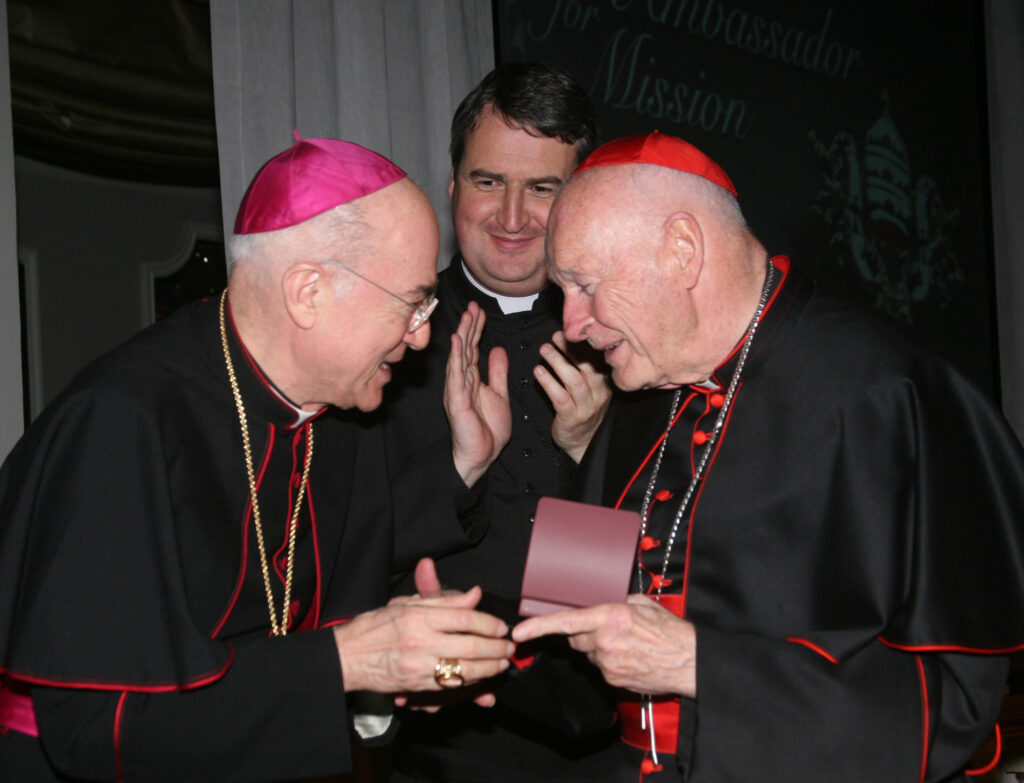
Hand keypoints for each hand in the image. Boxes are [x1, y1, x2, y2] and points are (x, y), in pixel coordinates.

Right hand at [334, 585, 514, 694]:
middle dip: (496, 648)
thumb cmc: (374, 626)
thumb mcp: (406, 604)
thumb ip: (443, 600)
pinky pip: (450, 685)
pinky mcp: (416, 685)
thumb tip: (474, 594)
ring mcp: (419, 666)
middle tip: (509, 647)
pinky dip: (469, 682)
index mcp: (419, 615)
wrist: (347, 656)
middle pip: (470, 645)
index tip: (501, 626)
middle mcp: (420, 641)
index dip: (489, 622)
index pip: (465, 617)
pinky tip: (480, 677)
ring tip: (501, 664)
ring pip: (465, 670)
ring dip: (489, 668)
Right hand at [445, 301, 510, 486]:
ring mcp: (456, 390)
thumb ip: (497, 372)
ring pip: (459, 357)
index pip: (472, 348)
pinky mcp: (456, 400)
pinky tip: (458, 343)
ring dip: (462, 336)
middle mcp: (460, 381)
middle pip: (464, 348)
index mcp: (470, 379)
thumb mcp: (498, 394)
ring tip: (466, 316)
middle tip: (473, 306)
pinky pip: (456, 376)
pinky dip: (457, 358)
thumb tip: (497, 349)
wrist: (480, 455)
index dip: (476, 329)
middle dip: (469, 326)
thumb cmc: (486, 429)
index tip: (480, 311)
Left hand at [511, 594, 696, 697]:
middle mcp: (604, 641)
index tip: (519, 632)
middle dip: (584, 633)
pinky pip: (600, 668)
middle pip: (575, 638)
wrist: (690, 662)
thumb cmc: (671, 631)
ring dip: (598, 648)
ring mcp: (607, 664)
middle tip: (606, 629)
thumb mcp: (644, 604)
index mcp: (610, 617)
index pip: (565, 622)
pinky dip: (609, 662)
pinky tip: (630, 657)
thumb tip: (603, 602)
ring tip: (627, 644)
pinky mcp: (613, 681)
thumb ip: (617, 602)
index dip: (538, 627)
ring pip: (588, 654)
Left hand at [535, 331, 610, 462]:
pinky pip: (560, 397)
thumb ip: (583, 367)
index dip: (582, 343)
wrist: (583, 444)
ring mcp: (586, 407)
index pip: (596, 358)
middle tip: (555, 336)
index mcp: (604, 383)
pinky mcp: (572, 418)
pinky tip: (539, 372)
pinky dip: (548, 383)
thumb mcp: (590, 388)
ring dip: (558, 362)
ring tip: (544, 350)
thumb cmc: (582, 411)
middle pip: (587, 366)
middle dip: (571, 349)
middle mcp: (599, 393)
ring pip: (574, 380)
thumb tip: (569, 339)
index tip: (569, 330)